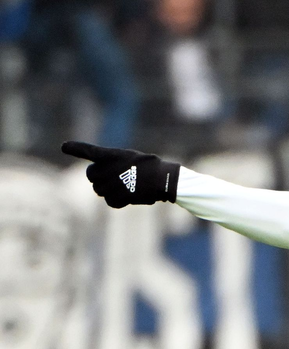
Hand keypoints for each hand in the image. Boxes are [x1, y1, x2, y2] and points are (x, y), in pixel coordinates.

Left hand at [61, 141, 179, 207]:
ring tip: (124, 186)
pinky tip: (128, 196)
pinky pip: (110, 201)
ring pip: (99, 190)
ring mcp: (111, 184)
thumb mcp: (129, 157)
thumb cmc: (149, 167)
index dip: (75, 148)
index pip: (88, 151)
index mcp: (111, 155)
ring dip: (108, 190)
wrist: (163, 179)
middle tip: (113, 177)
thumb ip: (111, 162)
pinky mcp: (118, 197)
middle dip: (98, 177)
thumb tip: (97, 177)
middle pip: (91, 175)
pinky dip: (117, 201)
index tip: (64, 147)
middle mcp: (107, 169)